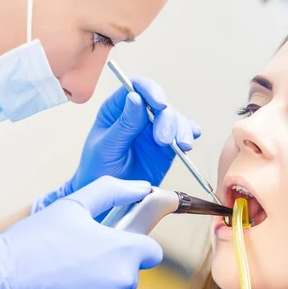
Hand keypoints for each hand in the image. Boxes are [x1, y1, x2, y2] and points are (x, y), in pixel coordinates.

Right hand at [0, 176, 162, 288]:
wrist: (0, 282)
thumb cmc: (35, 241)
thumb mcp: (74, 204)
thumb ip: (113, 192)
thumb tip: (142, 187)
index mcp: (124, 251)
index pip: (152, 252)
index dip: (136, 246)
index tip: (116, 242)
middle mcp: (122, 282)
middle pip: (131, 273)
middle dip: (113, 264)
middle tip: (82, 254)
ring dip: (98, 284)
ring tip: (66, 272)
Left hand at [72, 77, 199, 188]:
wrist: (108, 201)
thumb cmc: (98, 172)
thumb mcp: (106, 148)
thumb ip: (123, 125)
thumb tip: (135, 97)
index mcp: (117, 110)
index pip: (136, 88)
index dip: (150, 91)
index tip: (160, 105)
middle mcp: (138, 115)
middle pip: (160, 104)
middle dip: (167, 119)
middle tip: (164, 140)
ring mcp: (154, 129)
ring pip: (174, 118)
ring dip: (181, 129)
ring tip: (182, 146)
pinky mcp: (167, 145)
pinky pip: (182, 133)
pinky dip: (189, 134)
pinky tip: (190, 142)